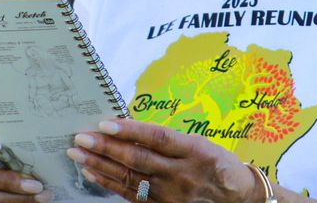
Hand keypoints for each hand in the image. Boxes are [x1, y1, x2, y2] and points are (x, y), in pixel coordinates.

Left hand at [66, 118, 259, 202]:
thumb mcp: (201, 144)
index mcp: (194, 151)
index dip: (131, 130)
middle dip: (106, 147)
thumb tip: (130, 128)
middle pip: (138, 159)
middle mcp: (181, 174)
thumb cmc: (219, 164)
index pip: (158, 138)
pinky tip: (92, 173)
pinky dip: (109, 183)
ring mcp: (171, 194)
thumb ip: (169, 140)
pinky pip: (131, 195)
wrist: (238, 200)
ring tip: (78, 153)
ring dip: (101, 165)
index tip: (105, 122)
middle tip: (81, 137)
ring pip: (130, 178)